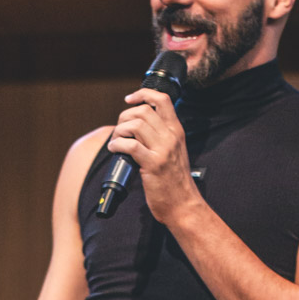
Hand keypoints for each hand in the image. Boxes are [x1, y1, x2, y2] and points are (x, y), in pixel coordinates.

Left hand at [107, 86, 199, 224]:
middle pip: (143, 110)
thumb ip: (161, 136)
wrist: (183, 205)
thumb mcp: (174, 152)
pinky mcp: (153, 164)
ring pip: (135, 125)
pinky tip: (115, 150)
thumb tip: (137, 125)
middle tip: (120, 130)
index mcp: (176, 131)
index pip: (162, 99)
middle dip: (125, 116)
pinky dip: (117, 144)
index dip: (143, 94)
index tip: (129, 99)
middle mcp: (171, 137)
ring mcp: (163, 150)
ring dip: (119, 131)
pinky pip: (130, 145)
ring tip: (116, 141)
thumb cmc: (174, 181)